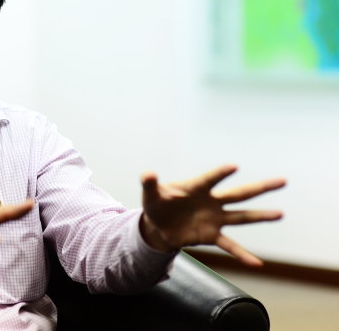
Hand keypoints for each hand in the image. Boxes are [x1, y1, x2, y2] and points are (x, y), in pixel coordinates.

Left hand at [140, 164, 284, 265]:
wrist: (158, 226)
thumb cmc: (157, 204)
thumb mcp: (150, 194)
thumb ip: (149, 183)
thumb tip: (147, 174)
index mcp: (196, 187)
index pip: (210, 179)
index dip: (220, 173)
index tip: (234, 167)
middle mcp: (211, 201)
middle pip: (239, 193)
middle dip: (260, 187)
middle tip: (283, 181)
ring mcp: (214, 219)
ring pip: (241, 216)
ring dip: (260, 216)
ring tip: (280, 214)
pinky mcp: (211, 235)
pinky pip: (229, 246)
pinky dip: (243, 255)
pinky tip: (257, 264)